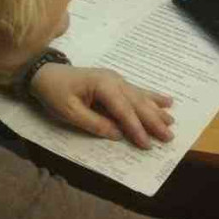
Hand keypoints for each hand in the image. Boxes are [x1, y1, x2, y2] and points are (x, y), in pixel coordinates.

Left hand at [29, 64, 174, 148]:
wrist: (46, 73)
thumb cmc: (54, 93)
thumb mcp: (69, 112)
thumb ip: (94, 123)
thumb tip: (118, 135)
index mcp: (102, 85)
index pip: (123, 110)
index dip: (136, 128)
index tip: (147, 144)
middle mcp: (114, 80)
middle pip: (138, 103)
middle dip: (154, 121)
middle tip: (169, 137)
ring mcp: (117, 80)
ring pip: (141, 97)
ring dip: (157, 111)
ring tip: (172, 122)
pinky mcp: (116, 83)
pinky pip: (138, 91)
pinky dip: (153, 97)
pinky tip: (168, 101)